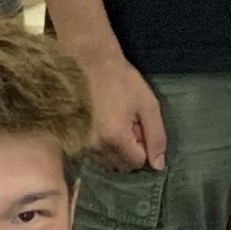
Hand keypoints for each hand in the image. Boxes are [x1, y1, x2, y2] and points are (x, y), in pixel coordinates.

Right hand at [81, 50, 165, 174]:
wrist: (89, 63)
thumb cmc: (122, 80)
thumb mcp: (148, 105)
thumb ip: (156, 137)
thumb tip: (158, 166)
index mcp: (115, 138)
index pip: (136, 163)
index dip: (143, 147)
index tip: (139, 127)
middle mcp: (95, 146)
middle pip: (120, 166)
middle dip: (129, 151)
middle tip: (128, 124)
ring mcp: (81, 144)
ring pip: (106, 162)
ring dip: (115, 150)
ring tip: (115, 122)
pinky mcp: (73, 139)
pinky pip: (93, 155)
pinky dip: (102, 146)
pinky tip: (102, 124)